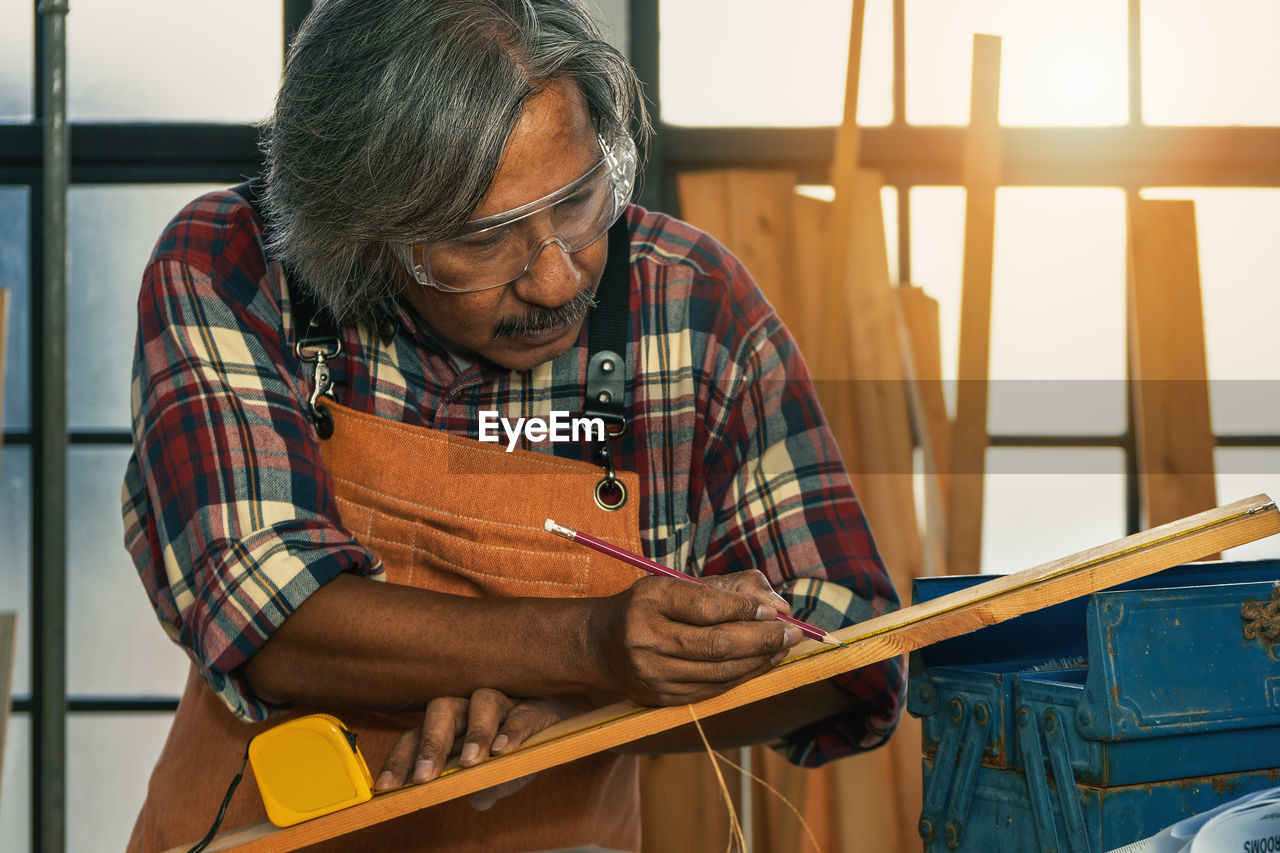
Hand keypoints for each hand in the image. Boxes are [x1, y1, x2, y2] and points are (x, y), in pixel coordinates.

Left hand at [374, 687, 568, 809]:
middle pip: (442, 711)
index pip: (417, 736)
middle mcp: (471, 709)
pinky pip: (521, 715)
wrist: (563, 725)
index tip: (387, 787)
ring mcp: (503, 704)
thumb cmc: (518, 749)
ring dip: (474, 732)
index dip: (400, 759)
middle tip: (423, 776)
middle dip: (431, 744)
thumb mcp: (497, 775)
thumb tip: (477, 802)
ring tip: (470, 762)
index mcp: (451, 727)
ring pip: (482, 702)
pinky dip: (512, 731)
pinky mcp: (534, 708)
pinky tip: (503, 749)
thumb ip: (485, 786)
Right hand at [590, 568, 801, 706]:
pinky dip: (744, 677)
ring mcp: (655, 676)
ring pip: (721, 672)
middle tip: (794, 632)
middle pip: (717, 644)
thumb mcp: (672, 584)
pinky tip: (763, 663)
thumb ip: (723, 588)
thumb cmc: (646, 607)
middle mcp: (647, 640)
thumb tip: (775, 604)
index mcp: (648, 601)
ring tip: (784, 647)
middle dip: (763, 639)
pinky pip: (714, 689)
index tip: (774, 610)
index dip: (744, 609)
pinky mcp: (664, 699)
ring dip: (760, 660)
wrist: (600, 646)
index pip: (704, 606)